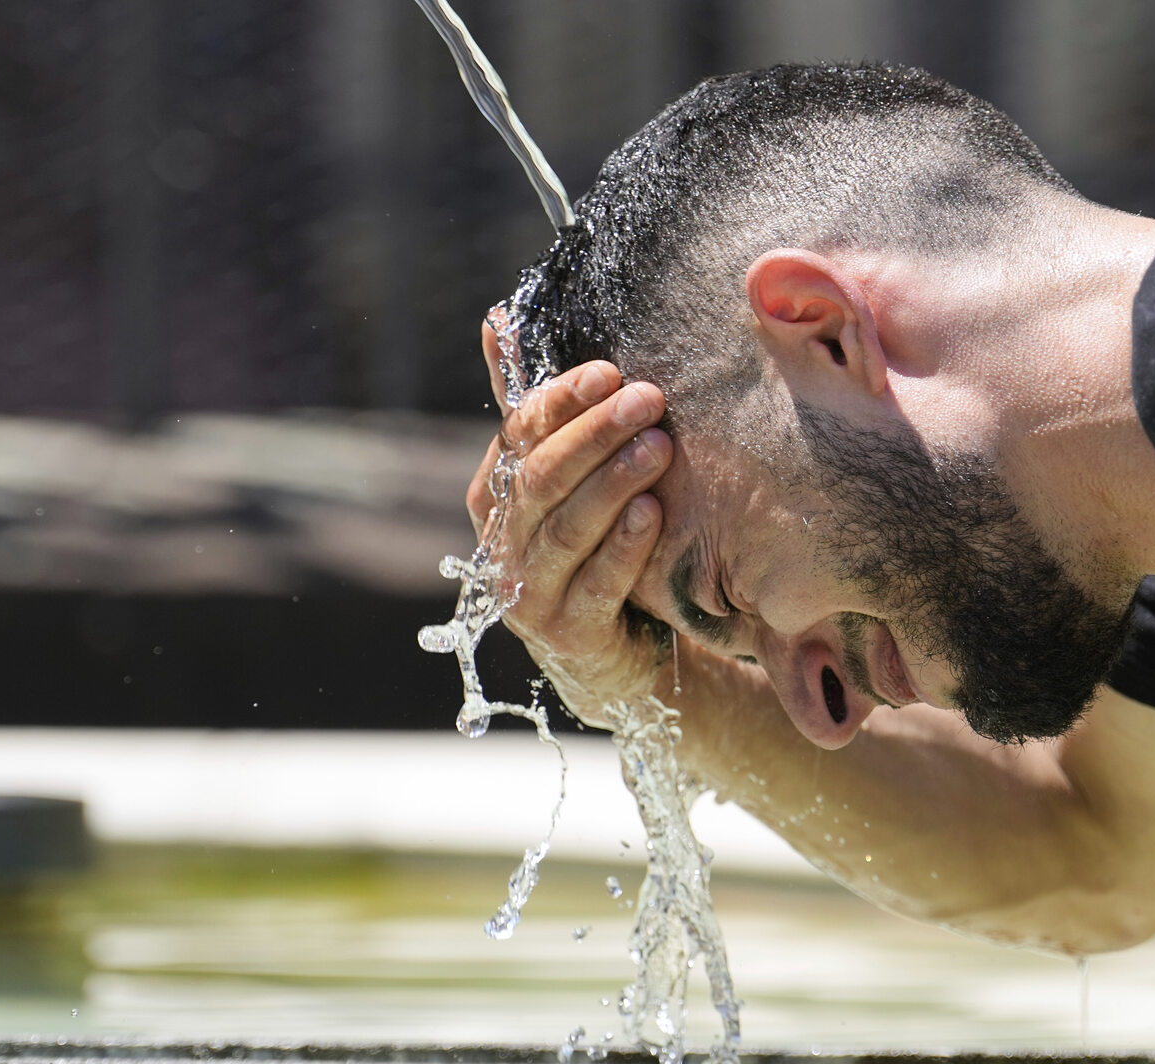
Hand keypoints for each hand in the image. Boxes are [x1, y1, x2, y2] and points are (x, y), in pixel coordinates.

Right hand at [468, 322, 671, 725]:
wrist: (613, 654)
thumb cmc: (592, 548)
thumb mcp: (566, 479)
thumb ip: (538, 411)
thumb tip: (497, 318)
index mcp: (496, 498)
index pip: (518, 437)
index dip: (560, 402)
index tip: (607, 370)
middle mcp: (503, 546)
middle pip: (543, 479)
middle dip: (595, 435)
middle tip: (647, 399)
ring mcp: (531, 596)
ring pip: (568, 528)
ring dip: (614, 483)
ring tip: (658, 447)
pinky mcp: (569, 637)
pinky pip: (597, 586)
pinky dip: (624, 547)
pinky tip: (653, 514)